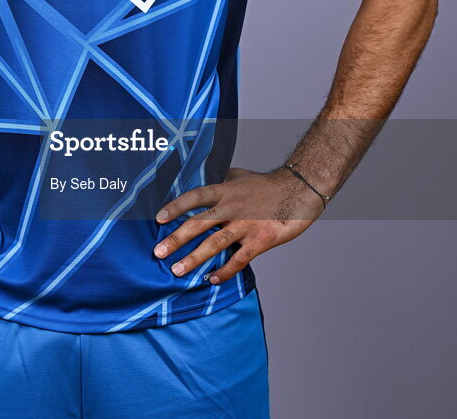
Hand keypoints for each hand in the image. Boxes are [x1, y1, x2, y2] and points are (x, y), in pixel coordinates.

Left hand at [153, 166, 325, 284]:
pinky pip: (239, 259)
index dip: (175, 207)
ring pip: (215, 243)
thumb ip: (221, 180)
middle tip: (158, 252)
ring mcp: (246, 224)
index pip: (194, 197)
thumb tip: (202, 179)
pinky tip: (211, 280)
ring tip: (177, 270)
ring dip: (194, 258)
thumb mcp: (239, 176)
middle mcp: (232, 207)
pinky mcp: (260, 240)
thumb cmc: (267, 184)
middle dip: (176, 239)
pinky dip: (225, 271)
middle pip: (199, 223)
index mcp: (225, 190)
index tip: (158, 219)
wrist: (298, 190)